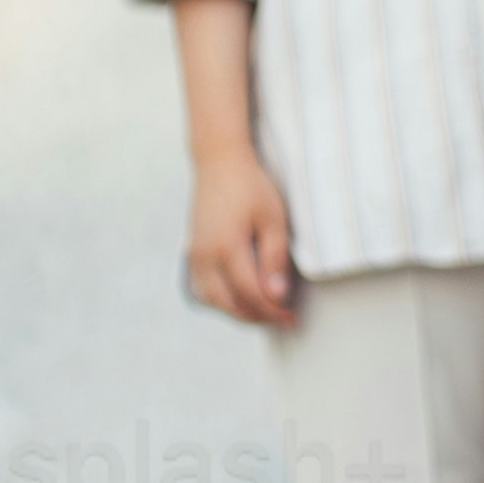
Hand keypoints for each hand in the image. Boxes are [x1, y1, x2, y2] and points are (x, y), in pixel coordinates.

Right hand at [183, 146, 296, 326]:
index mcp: (227, 247)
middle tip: (281, 320)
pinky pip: (203, 288)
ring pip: (213, 301)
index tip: (291, 318)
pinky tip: (241, 300)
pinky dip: (222, 301)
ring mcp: (195, 255)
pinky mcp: (192, 252)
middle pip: (229, 304)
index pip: (250, 294)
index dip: (272, 311)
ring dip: (238, 312)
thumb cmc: (250, 187)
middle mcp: (205, 255)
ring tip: (264, 313)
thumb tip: (277, 296)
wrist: (219, 162)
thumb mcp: (273, 219)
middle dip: (256, 317)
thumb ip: (274, 259)